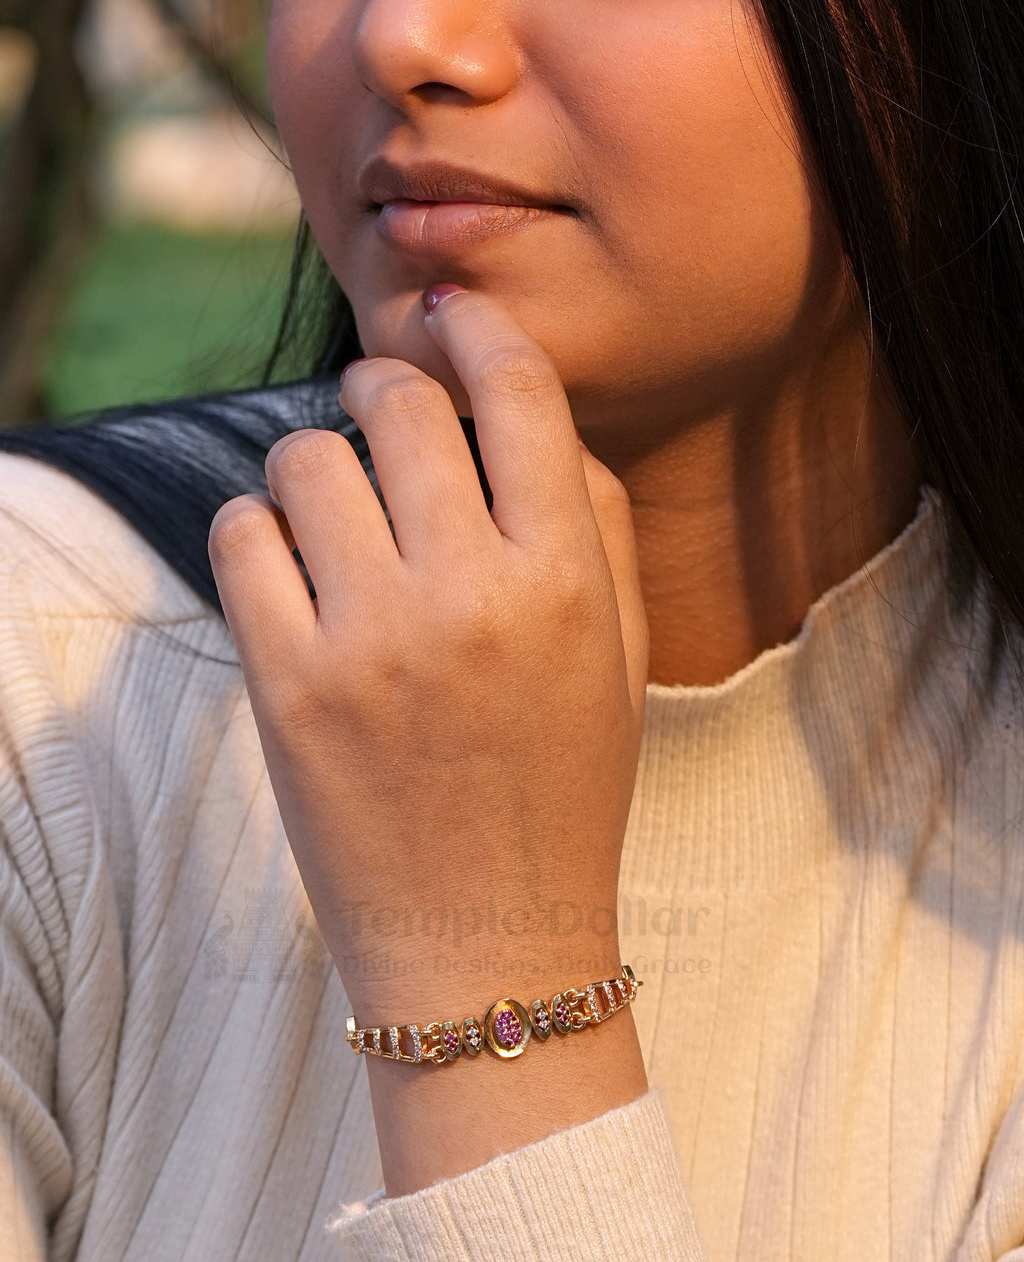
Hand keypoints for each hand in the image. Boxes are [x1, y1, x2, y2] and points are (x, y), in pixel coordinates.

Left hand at [208, 287, 648, 1021]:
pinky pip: (241, 537)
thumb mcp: (623, 658)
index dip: (481, 331)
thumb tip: (537, 417)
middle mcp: (470, 593)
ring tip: (332, 502)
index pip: (521, 395)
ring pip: (306, 459)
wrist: (489, 942)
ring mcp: (371, 639)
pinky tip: (287, 562)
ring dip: (316, 461)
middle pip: (399, 405)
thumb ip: (600, 524)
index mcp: (566, 579)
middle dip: (387, 385)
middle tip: (380, 406)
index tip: (455, 321)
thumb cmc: (564, 792)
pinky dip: (257, 528)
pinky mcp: (288, 685)